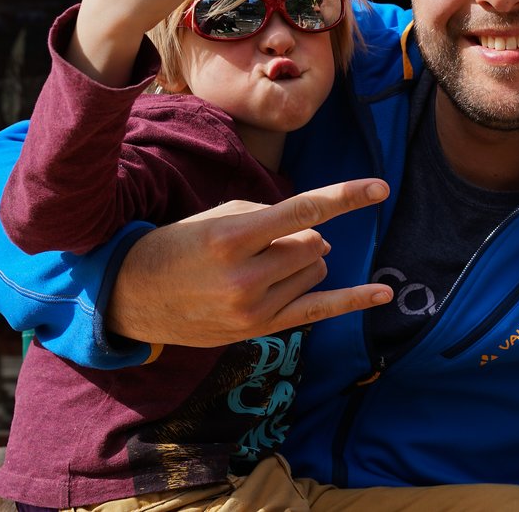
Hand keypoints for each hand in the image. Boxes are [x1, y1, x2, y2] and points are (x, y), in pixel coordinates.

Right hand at [106, 179, 394, 346]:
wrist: (134, 297)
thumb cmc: (180, 244)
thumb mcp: (217, 215)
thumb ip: (271, 216)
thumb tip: (319, 237)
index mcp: (231, 238)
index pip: (302, 211)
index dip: (345, 197)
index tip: (381, 188)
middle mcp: (245, 277)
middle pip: (312, 243)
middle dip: (300, 235)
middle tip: (264, 241)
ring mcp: (254, 309)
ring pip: (315, 269)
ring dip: (303, 259)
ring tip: (261, 264)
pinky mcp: (260, 330)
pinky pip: (318, 310)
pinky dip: (353, 299)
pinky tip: (384, 294)